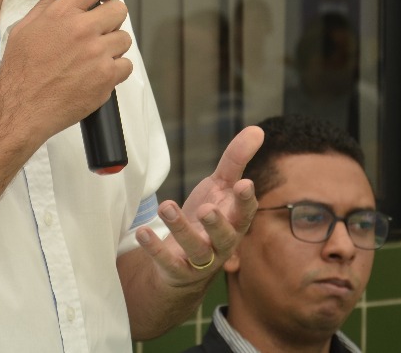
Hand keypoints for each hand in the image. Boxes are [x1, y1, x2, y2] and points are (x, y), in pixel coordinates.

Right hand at [0, 0, 132, 138]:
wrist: (23, 109)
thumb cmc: (20, 72)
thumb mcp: (23, 30)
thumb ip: (45, 5)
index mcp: (62, 14)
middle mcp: (82, 30)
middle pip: (118, 10)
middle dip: (110, 19)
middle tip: (98, 31)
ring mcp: (97, 54)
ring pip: (124, 39)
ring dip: (113, 46)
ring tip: (93, 57)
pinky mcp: (106, 77)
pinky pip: (126, 65)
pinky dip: (116, 70)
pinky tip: (97, 73)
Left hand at [135, 125, 263, 285]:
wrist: (184, 264)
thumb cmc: (207, 220)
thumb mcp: (220, 188)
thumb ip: (236, 161)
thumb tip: (258, 130)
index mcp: (234, 222)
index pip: (245, 213)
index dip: (246, 200)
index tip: (244, 184)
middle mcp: (221, 244)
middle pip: (224, 237)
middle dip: (216, 224)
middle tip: (207, 209)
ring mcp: (199, 260)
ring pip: (194, 249)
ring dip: (180, 229)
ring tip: (166, 206)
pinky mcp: (177, 270)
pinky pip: (167, 262)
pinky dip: (155, 248)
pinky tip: (143, 232)